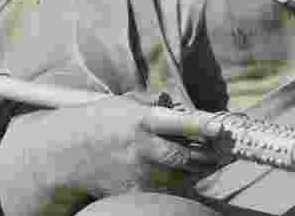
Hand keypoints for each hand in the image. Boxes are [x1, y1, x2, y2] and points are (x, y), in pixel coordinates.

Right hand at [0, 93, 221, 215]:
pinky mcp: (137, 193)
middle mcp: (143, 149)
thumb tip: (173, 103)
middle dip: (211, 154)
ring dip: (199, 167)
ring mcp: (140, 174)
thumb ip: (152, 101)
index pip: (176, 123)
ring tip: (210, 157)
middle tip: (227, 147)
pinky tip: (181, 170)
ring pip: (184, 175)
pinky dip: (181, 180)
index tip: (223, 125)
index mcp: (141, 121)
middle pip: (188, 156)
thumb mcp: (124, 103)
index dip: (201, 125)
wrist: (67, 156)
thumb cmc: (100, 123)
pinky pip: (170, 188)